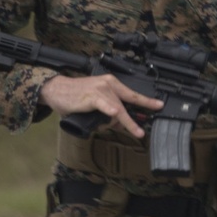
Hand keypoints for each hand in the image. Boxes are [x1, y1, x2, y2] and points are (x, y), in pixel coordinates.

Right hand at [38, 73, 162, 139]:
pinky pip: (103, 104)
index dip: (147, 101)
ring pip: (117, 110)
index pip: (132, 94)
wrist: (57, 91)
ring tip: (123, 129)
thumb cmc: (76, 98)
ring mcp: (101, 90)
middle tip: (142, 132)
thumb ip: (109, 112)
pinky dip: (108, 109)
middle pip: (127, 104)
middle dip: (134, 120)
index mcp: (112, 84)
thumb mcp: (97, 104)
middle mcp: (109, 84)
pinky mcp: (92, 96)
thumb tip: (120, 123)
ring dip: (120, 123)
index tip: (159, 105)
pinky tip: (113, 113)